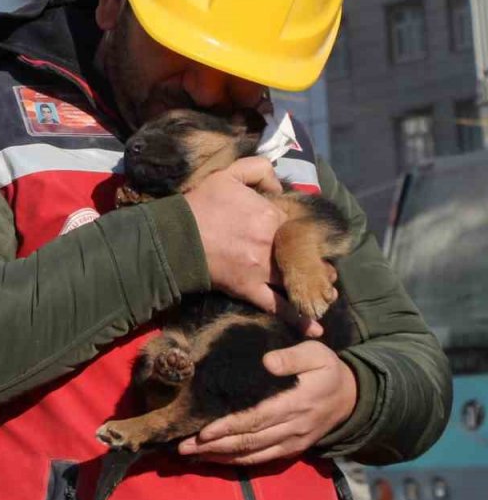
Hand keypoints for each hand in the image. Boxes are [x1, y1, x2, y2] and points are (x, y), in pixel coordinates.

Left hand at [177, 341, 357, 465]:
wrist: (351, 397)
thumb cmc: (327, 369)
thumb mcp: (315, 353)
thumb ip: (292, 357)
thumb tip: (267, 362)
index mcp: (296, 403)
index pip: (256, 419)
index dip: (229, 427)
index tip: (203, 432)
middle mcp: (292, 427)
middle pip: (249, 441)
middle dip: (214, 446)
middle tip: (182, 447)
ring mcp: (292, 442)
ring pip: (252, 454)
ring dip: (220, 457)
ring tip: (190, 455)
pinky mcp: (291, 450)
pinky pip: (262, 459)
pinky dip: (237, 462)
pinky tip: (214, 459)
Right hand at [184, 157, 320, 335]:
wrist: (174, 236)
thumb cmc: (200, 205)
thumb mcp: (228, 174)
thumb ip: (259, 170)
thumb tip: (279, 187)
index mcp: (270, 216)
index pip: (297, 226)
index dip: (299, 232)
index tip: (301, 239)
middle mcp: (271, 243)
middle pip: (302, 255)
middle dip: (315, 262)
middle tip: (324, 269)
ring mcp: (261, 269)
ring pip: (294, 279)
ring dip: (312, 287)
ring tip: (324, 293)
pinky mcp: (248, 289)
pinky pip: (277, 306)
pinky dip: (297, 318)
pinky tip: (316, 328)